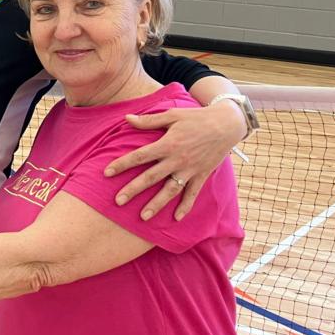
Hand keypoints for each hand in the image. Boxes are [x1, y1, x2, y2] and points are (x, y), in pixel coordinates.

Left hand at [104, 101, 245, 220]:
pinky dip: (186, 206)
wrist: (227, 124)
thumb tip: (127, 118)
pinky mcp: (202, 175)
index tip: (106, 173)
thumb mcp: (172, 115)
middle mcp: (177, 160)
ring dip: (156, 204)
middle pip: (151, 177)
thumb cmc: (196, 118)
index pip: (140, 156)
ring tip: (143, 217)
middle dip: (133, 190)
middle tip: (118, 202)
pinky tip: (176, 218)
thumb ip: (149, 120)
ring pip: (170, 190)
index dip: (122, 164)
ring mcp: (190, 170)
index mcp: (167, 144)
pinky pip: (193, 194)